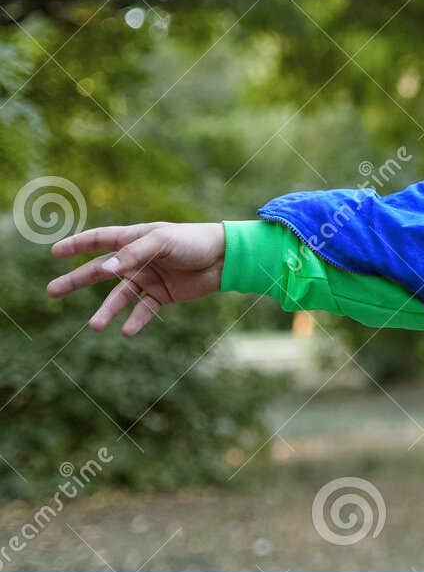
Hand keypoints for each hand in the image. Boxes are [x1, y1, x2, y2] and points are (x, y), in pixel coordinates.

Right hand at [47, 222, 225, 335]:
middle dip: (75, 280)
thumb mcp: (162, 242)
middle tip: (51, 291)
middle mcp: (137, 259)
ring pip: (120, 297)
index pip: (100, 239)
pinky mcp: (162, 295)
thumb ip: (133, 254)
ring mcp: (148, 278)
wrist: (224, 258)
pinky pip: (144, 310)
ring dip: (107, 311)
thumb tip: (105, 268)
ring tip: (94, 326)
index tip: (55, 252)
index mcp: (135, 239)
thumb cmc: (194, 241)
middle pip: (100, 271)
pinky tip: (127, 331)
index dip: (77, 244)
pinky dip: (135, 321)